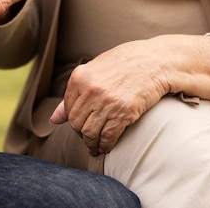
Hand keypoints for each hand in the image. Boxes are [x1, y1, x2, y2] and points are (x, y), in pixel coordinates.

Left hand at [49, 35, 209, 154]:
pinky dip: (105, 145)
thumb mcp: (95, 71)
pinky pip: (107, 136)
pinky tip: (106, 147)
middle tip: (87, 138)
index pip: (67, 108)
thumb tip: (53, 119)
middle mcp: (90, 89)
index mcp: (80, 77)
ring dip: (91, 144)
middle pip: (76, 123)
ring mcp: (106, 101)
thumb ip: (74, 94)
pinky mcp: (123, 112)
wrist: (155, 61)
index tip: (80, 125)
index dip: (72, 120)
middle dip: (80, 134)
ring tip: (95, 148)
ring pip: (89, 133)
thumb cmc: (125, 63)